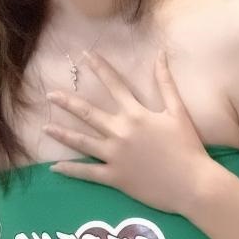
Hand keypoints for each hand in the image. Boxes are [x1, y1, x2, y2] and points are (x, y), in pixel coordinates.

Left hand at [42, 49, 214, 214]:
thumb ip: (166, 82)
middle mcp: (121, 132)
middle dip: (68, 102)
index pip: (114, 85)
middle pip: (88, 113)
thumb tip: (161, 54)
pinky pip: (88, 173)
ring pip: (82, 142)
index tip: (85, 55)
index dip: (99, 68)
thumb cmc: (187, 146)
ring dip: (62, 134)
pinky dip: (70, 170)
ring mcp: (115, 156)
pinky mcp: (115, 177)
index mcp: (136, 114)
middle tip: (50, 94)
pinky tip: (55, 167)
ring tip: (45, 127)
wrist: (193, 184)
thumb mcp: (178, 111)